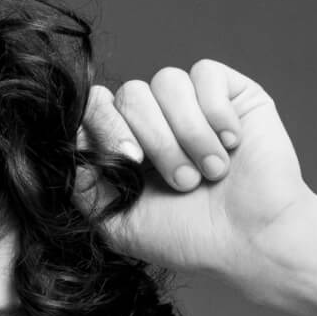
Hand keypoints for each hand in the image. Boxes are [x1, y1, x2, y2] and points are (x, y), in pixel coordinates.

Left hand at [75, 61, 315, 289]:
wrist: (250, 240)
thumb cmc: (190, 239)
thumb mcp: (119, 223)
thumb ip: (84, 187)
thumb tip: (66, 147)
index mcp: (128, 148)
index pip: (98, 108)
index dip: (106, 125)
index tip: (130, 161)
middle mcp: (158, 122)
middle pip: (132, 93)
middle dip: (154, 140)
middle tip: (181, 182)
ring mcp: (194, 104)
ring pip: (168, 83)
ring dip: (187, 135)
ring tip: (208, 174)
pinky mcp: (230, 92)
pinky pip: (205, 74)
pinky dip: (215, 114)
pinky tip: (230, 146)